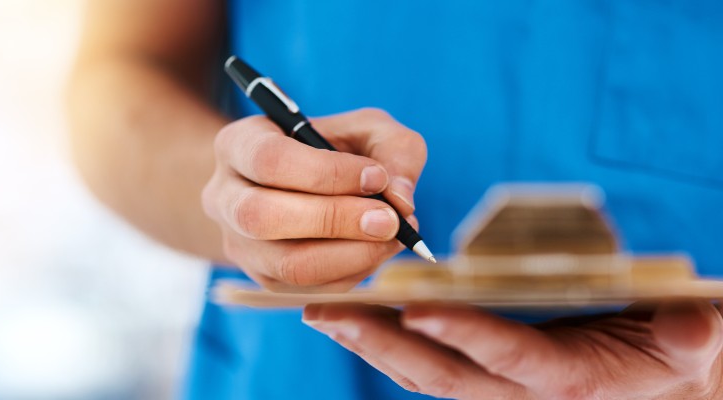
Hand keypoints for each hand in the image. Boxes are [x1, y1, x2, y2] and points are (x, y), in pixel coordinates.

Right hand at [202, 108, 425, 291]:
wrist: (300, 185)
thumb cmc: (335, 150)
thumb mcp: (365, 130)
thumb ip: (393, 149)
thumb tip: (401, 200)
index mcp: (237, 145)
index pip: (271, 160)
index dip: (327, 173)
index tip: (377, 177)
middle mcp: (223, 197)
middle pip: (262, 217)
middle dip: (334, 220)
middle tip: (389, 220)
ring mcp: (238, 244)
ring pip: (285, 264)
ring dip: (349, 255)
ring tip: (391, 237)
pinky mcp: (262, 278)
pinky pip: (306, 289)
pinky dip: (350, 274)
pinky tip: (375, 251)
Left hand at [303, 300, 722, 398]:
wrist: (655, 379)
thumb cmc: (667, 352)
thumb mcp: (688, 342)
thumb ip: (689, 335)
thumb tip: (696, 323)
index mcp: (569, 379)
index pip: (510, 358)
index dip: (467, 336)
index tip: (416, 309)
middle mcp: (519, 391)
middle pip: (440, 373)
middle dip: (381, 343)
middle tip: (327, 310)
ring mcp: (493, 386)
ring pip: (420, 373)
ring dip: (368, 343)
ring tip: (320, 311)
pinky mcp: (480, 374)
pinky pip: (423, 366)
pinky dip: (383, 344)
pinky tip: (351, 318)